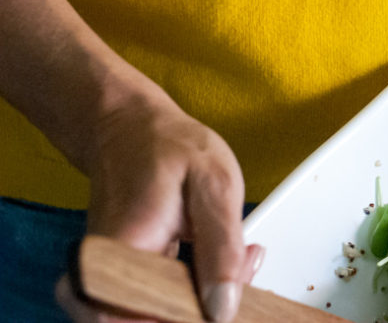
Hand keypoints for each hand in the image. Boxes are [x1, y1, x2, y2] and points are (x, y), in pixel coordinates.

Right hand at [54, 71, 262, 321]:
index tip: (227, 297)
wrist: (129, 128)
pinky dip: (191, 294)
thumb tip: (223, 309)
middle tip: (241, 268)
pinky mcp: (118, 282)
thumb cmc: (166, 148)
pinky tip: (215, 265)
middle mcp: (101, 275)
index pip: (141, 322)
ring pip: (155, 318)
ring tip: (234, 262)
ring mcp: (105, 282)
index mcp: (122, 250)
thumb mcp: (215, 185)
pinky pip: (155, 307)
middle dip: (204, 308)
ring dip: (200, 301)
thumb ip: (221, 250)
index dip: (190, 317)